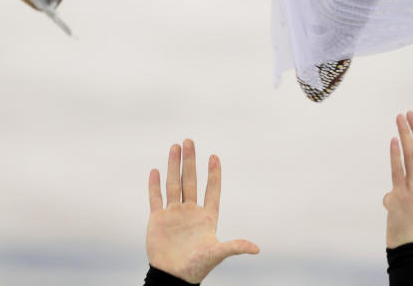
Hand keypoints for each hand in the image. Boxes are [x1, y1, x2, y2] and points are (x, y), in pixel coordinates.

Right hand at [146, 139, 258, 283]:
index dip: (213, 174)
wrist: (173, 277)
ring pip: (174, 185)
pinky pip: (156, 198)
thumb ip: (234, 247)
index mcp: (207, 217)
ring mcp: (174, 214)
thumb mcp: (217, 254)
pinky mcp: (158, 219)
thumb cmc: (197, 267)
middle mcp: (190, 212)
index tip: (214, 156)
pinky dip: (155, 185)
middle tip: (189, 141)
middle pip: (190, 181)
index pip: (212, 190)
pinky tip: (156, 170)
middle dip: (190, 161)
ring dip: (174, 166)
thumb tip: (257, 249)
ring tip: (175, 146)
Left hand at [382, 112, 412, 248]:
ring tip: (400, 119)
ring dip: (406, 136)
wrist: (408, 244)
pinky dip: (396, 154)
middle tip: (411, 113)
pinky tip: (393, 140)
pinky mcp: (401, 196)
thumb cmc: (411, 224)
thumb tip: (390, 195)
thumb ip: (407, 194)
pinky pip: (399, 171)